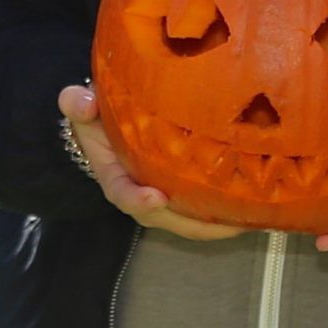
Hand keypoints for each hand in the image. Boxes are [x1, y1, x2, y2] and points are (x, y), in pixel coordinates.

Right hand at [59, 84, 247, 240]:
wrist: (108, 122)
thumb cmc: (99, 115)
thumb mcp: (82, 105)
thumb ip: (77, 103)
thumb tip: (82, 101)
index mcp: (114, 175)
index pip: (122, 194)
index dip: (138, 200)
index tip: (157, 198)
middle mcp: (139, 192)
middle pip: (164, 218)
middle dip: (193, 224)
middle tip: (225, 223)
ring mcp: (161, 195)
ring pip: (186, 221)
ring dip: (215, 226)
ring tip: (246, 222)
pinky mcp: (180, 192)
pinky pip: (199, 211)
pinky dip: (222, 215)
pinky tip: (250, 210)